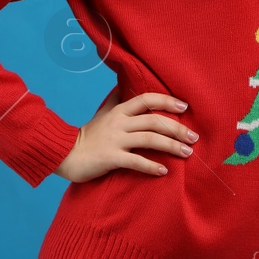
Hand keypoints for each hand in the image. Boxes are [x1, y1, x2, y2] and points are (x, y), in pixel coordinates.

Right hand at [55, 89, 197, 182]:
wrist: (65, 153)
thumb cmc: (88, 135)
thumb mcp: (102, 113)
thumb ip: (115, 101)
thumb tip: (123, 87)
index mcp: (119, 111)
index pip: (146, 99)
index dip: (167, 101)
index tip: (185, 107)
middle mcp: (119, 122)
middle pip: (153, 121)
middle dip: (176, 128)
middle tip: (194, 137)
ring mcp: (115, 140)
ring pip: (149, 139)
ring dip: (171, 146)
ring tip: (187, 153)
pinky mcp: (111, 158)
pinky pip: (136, 161)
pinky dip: (152, 166)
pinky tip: (164, 171)